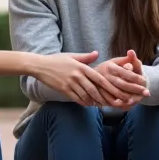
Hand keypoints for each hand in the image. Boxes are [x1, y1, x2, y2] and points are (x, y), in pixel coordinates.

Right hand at [31, 51, 147, 106]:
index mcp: (82, 67)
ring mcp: (70, 83)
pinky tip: (89, 105)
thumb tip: (97, 54)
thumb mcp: (72, 56)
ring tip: (103, 105)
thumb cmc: (57, 60)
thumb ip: (86, 57)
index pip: (99, 78)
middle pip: (94, 89)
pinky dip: (84, 102)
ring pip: (86, 96)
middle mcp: (77, 75)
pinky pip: (76, 98)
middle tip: (113, 103)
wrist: (41, 66)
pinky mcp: (64, 90)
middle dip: (105, 97)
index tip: (117, 92)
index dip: (109, 86)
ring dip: (95, 102)